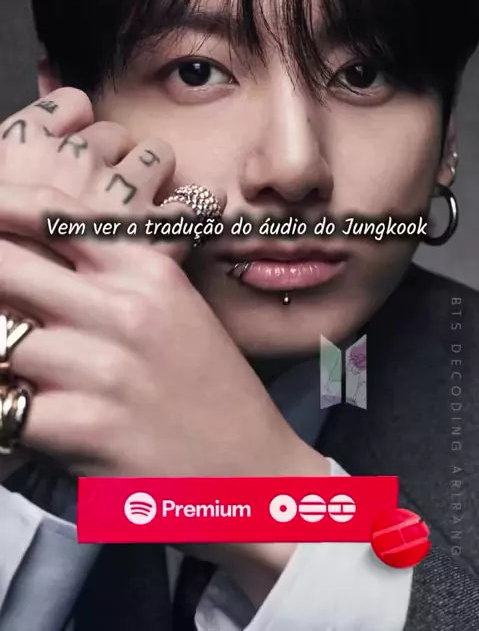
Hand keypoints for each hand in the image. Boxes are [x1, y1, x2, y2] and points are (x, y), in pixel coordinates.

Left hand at [0, 88, 329, 598]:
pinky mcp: (86, 426)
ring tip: (9, 364)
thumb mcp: (176, 311)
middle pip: (9, 265)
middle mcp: (126, 308)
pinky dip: (3, 409)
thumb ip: (113, 278)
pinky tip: (13, 412)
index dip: (1, 206)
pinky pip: (5, 407)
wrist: (252, 472)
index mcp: (150, 272)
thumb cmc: (209, 392)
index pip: (55, 216)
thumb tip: (36, 265)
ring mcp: (105, 366)